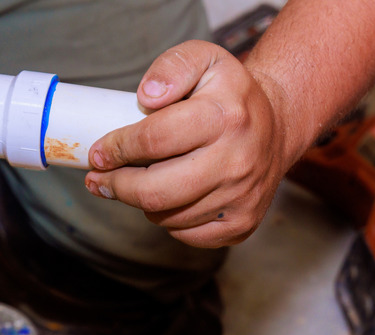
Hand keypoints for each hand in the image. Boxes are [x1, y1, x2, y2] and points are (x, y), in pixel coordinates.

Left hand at [84, 40, 298, 247]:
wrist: (277, 126)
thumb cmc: (228, 93)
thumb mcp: (204, 59)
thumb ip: (172, 67)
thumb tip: (147, 97)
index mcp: (225, 116)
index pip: (154, 141)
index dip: (116, 149)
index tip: (97, 153)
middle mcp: (237, 161)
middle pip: (155, 191)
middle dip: (117, 186)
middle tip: (99, 179)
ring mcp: (242, 197)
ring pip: (167, 217)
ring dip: (141, 202)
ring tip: (135, 183)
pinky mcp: (243, 223)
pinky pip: (186, 234)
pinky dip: (168, 219)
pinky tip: (169, 197)